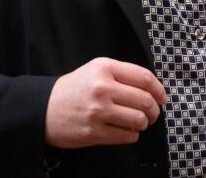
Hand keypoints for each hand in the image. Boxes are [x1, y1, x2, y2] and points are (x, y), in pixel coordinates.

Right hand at [44, 57, 166, 148]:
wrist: (44, 108)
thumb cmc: (75, 89)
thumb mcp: (97, 70)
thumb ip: (123, 74)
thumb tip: (152, 89)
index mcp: (105, 68)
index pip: (144, 78)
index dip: (159, 90)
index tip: (161, 98)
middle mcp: (102, 87)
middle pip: (145, 100)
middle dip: (154, 110)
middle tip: (152, 114)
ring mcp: (98, 111)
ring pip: (138, 120)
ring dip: (144, 123)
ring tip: (139, 123)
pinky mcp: (94, 132)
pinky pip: (127, 136)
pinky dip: (132, 135)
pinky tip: (126, 131)